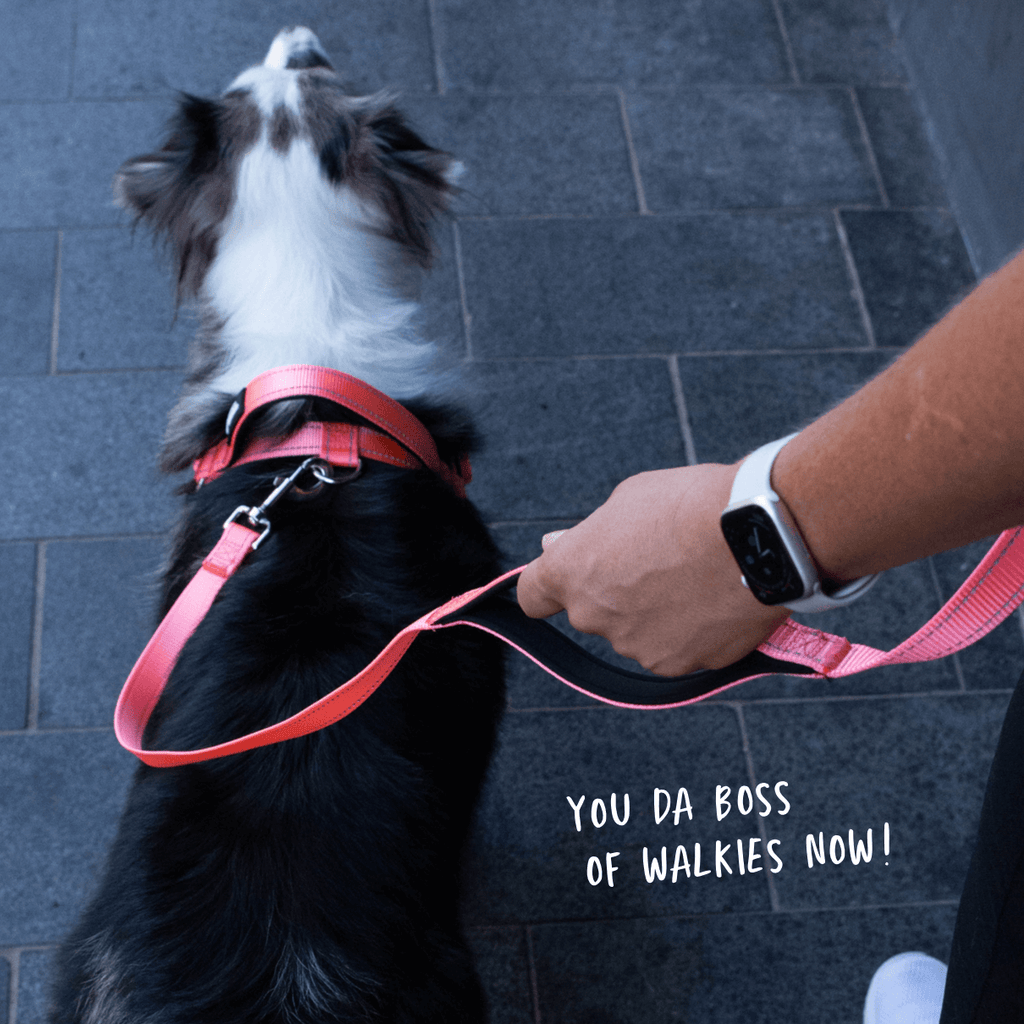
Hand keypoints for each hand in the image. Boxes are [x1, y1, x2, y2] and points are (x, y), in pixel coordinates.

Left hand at [515, 464, 789, 675]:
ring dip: (655, 612)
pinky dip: (690, 631)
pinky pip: (676, 647)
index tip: (559, 579)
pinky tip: (714, 599)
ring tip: (695, 575)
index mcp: (572, 573)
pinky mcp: (680, 665)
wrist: (760, 537)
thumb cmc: (691, 506)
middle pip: (593, 609)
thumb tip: (556, 546)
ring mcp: (637, 647)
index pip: (532, 596)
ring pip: (637, 631)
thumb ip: (589, 534)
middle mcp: (595, 617)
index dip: (544, 587)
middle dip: (615, 590)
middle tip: (655, 558)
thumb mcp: (628, 500)